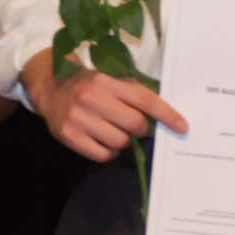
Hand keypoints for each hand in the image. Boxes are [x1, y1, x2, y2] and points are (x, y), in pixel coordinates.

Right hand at [33, 59, 187, 162]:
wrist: (52, 89)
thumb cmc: (90, 85)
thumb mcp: (111, 80)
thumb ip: (134, 94)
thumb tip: (165, 115)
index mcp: (107, 81)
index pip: (144, 100)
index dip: (166, 114)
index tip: (182, 126)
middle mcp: (92, 98)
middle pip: (135, 124)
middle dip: (141, 128)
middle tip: (135, 125)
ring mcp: (79, 118)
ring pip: (120, 142)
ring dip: (124, 140)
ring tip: (114, 130)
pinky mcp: (69, 136)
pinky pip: (103, 155)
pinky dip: (109, 152)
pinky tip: (102, 140)